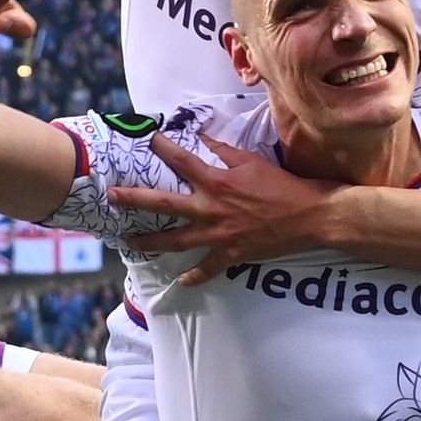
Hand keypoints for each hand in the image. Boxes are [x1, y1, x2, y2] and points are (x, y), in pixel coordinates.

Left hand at [111, 137, 334, 285]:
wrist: (308, 216)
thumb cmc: (282, 186)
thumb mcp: (252, 162)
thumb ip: (225, 152)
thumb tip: (205, 139)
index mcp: (216, 182)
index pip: (182, 161)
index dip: (163, 149)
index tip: (149, 140)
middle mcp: (210, 209)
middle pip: (164, 205)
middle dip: (135, 200)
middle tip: (112, 197)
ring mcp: (218, 235)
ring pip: (175, 241)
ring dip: (150, 242)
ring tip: (128, 243)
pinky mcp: (230, 255)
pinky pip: (206, 269)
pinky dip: (193, 276)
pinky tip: (180, 281)